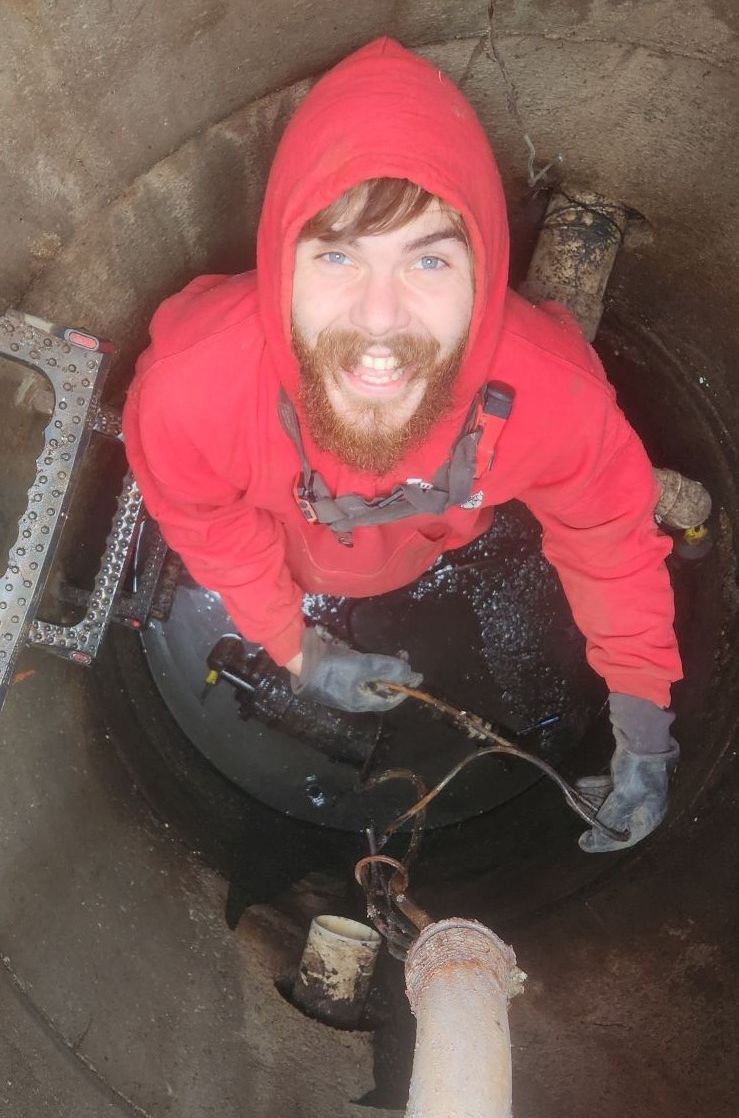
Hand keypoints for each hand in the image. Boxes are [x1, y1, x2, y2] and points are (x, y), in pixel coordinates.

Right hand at [290, 627, 421, 712]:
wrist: (299, 657)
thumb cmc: (333, 667)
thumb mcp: (363, 666)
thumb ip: (387, 669)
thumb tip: (411, 673)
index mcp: (359, 702)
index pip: (387, 701)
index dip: (403, 689)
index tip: (415, 676)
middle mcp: (351, 698)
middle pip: (378, 689)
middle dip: (393, 675)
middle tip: (402, 656)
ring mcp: (342, 687)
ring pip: (368, 680)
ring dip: (381, 669)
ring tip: (390, 654)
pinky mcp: (334, 675)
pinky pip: (357, 673)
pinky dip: (367, 665)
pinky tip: (368, 655)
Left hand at [577, 693, 679, 852]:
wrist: (643, 734)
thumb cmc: (637, 770)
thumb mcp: (624, 798)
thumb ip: (609, 820)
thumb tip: (591, 842)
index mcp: (650, 816)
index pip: (626, 838)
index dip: (604, 842)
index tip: (582, 841)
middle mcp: (645, 805)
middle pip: (617, 819)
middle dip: (594, 815)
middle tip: (574, 810)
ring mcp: (637, 788)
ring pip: (611, 801)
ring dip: (591, 799)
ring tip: (572, 795)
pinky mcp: (628, 774)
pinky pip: (610, 787)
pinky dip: (595, 787)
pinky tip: (580, 783)